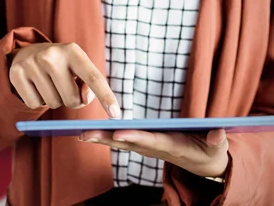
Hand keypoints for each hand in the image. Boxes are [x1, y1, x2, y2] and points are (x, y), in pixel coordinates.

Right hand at [8, 42, 120, 117]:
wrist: (27, 52)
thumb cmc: (60, 65)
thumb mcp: (77, 67)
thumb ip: (88, 84)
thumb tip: (84, 99)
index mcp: (72, 50)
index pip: (93, 77)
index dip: (106, 96)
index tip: (116, 113)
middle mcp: (51, 55)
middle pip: (71, 99)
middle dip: (71, 101)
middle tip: (63, 88)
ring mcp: (31, 63)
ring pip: (52, 104)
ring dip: (53, 100)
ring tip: (48, 84)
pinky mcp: (16, 74)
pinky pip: (34, 104)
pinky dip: (37, 102)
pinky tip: (35, 87)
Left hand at [78, 128, 229, 177]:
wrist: (205, 165)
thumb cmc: (211, 151)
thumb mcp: (218, 147)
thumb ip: (217, 140)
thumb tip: (217, 132)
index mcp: (173, 146)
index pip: (151, 141)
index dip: (134, 138)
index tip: (117, 135)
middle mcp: (155, 148)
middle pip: (128, 143)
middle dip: (106, 139)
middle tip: (84, 134)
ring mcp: (148, 148)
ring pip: (121, 143)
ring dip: (100, 139)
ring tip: (79, 134)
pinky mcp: (144, 145)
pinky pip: (121, 141)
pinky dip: (105, 138)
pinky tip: (88, 135)